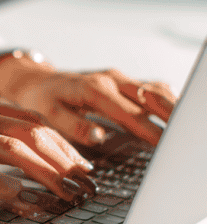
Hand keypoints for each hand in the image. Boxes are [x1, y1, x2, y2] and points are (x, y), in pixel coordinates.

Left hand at [0, 56, 175, 147]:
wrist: (38, 81)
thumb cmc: (42, 100)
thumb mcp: (48, 114)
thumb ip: (73, 126)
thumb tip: (98, 136)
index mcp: (93, 89)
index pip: (129, 112)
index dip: (149, 129)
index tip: (165, 145)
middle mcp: (111, 79)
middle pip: (151, 95)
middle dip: (171, 115)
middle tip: (186, 136)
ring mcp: (119, 78)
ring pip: (155, 89)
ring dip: (173, 106)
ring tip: (186, 128)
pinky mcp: (123, 81)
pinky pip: (151, 88)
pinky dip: (167, 100)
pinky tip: (177, 115)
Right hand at [0, 95, 97, 218]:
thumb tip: (27, 158)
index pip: (35, 119)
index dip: (65, 144)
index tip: (83, 166)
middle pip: (34, 131)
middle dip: (66, 160)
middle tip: (86, 185)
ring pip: (17, 148)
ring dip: (49, 173)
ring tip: (67, 195)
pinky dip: (13, 191)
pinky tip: (28, 206)